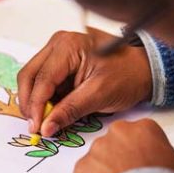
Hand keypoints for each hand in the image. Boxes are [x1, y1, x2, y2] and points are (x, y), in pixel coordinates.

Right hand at [17, 27, 151, 135]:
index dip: (35, 106)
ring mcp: (57, 50)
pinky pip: (43, 80)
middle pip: (29, 75)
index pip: (42, 79)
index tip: (36, 128)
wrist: (144, 68)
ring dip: (35, 100)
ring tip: (45, 120)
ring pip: (33, 78)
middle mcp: (58, 43)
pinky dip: (44, 97)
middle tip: (36, 126)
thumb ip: (69, 110)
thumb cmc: (127, 76)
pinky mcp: (60, 60)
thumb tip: (46, 127)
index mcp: (68, 46)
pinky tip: (52, 110)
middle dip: (29, 103)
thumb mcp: (99, 95)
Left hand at [71, 119, 173, 172]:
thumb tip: (156, 166)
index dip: (140, 152)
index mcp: (144, 129)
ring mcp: (96, 149)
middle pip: (115, 144)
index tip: (142, 164)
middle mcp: (117, 133)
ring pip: (97, 160)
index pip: (139, 135)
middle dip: (118, 159)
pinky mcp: (80, 168)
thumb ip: (161, 157)